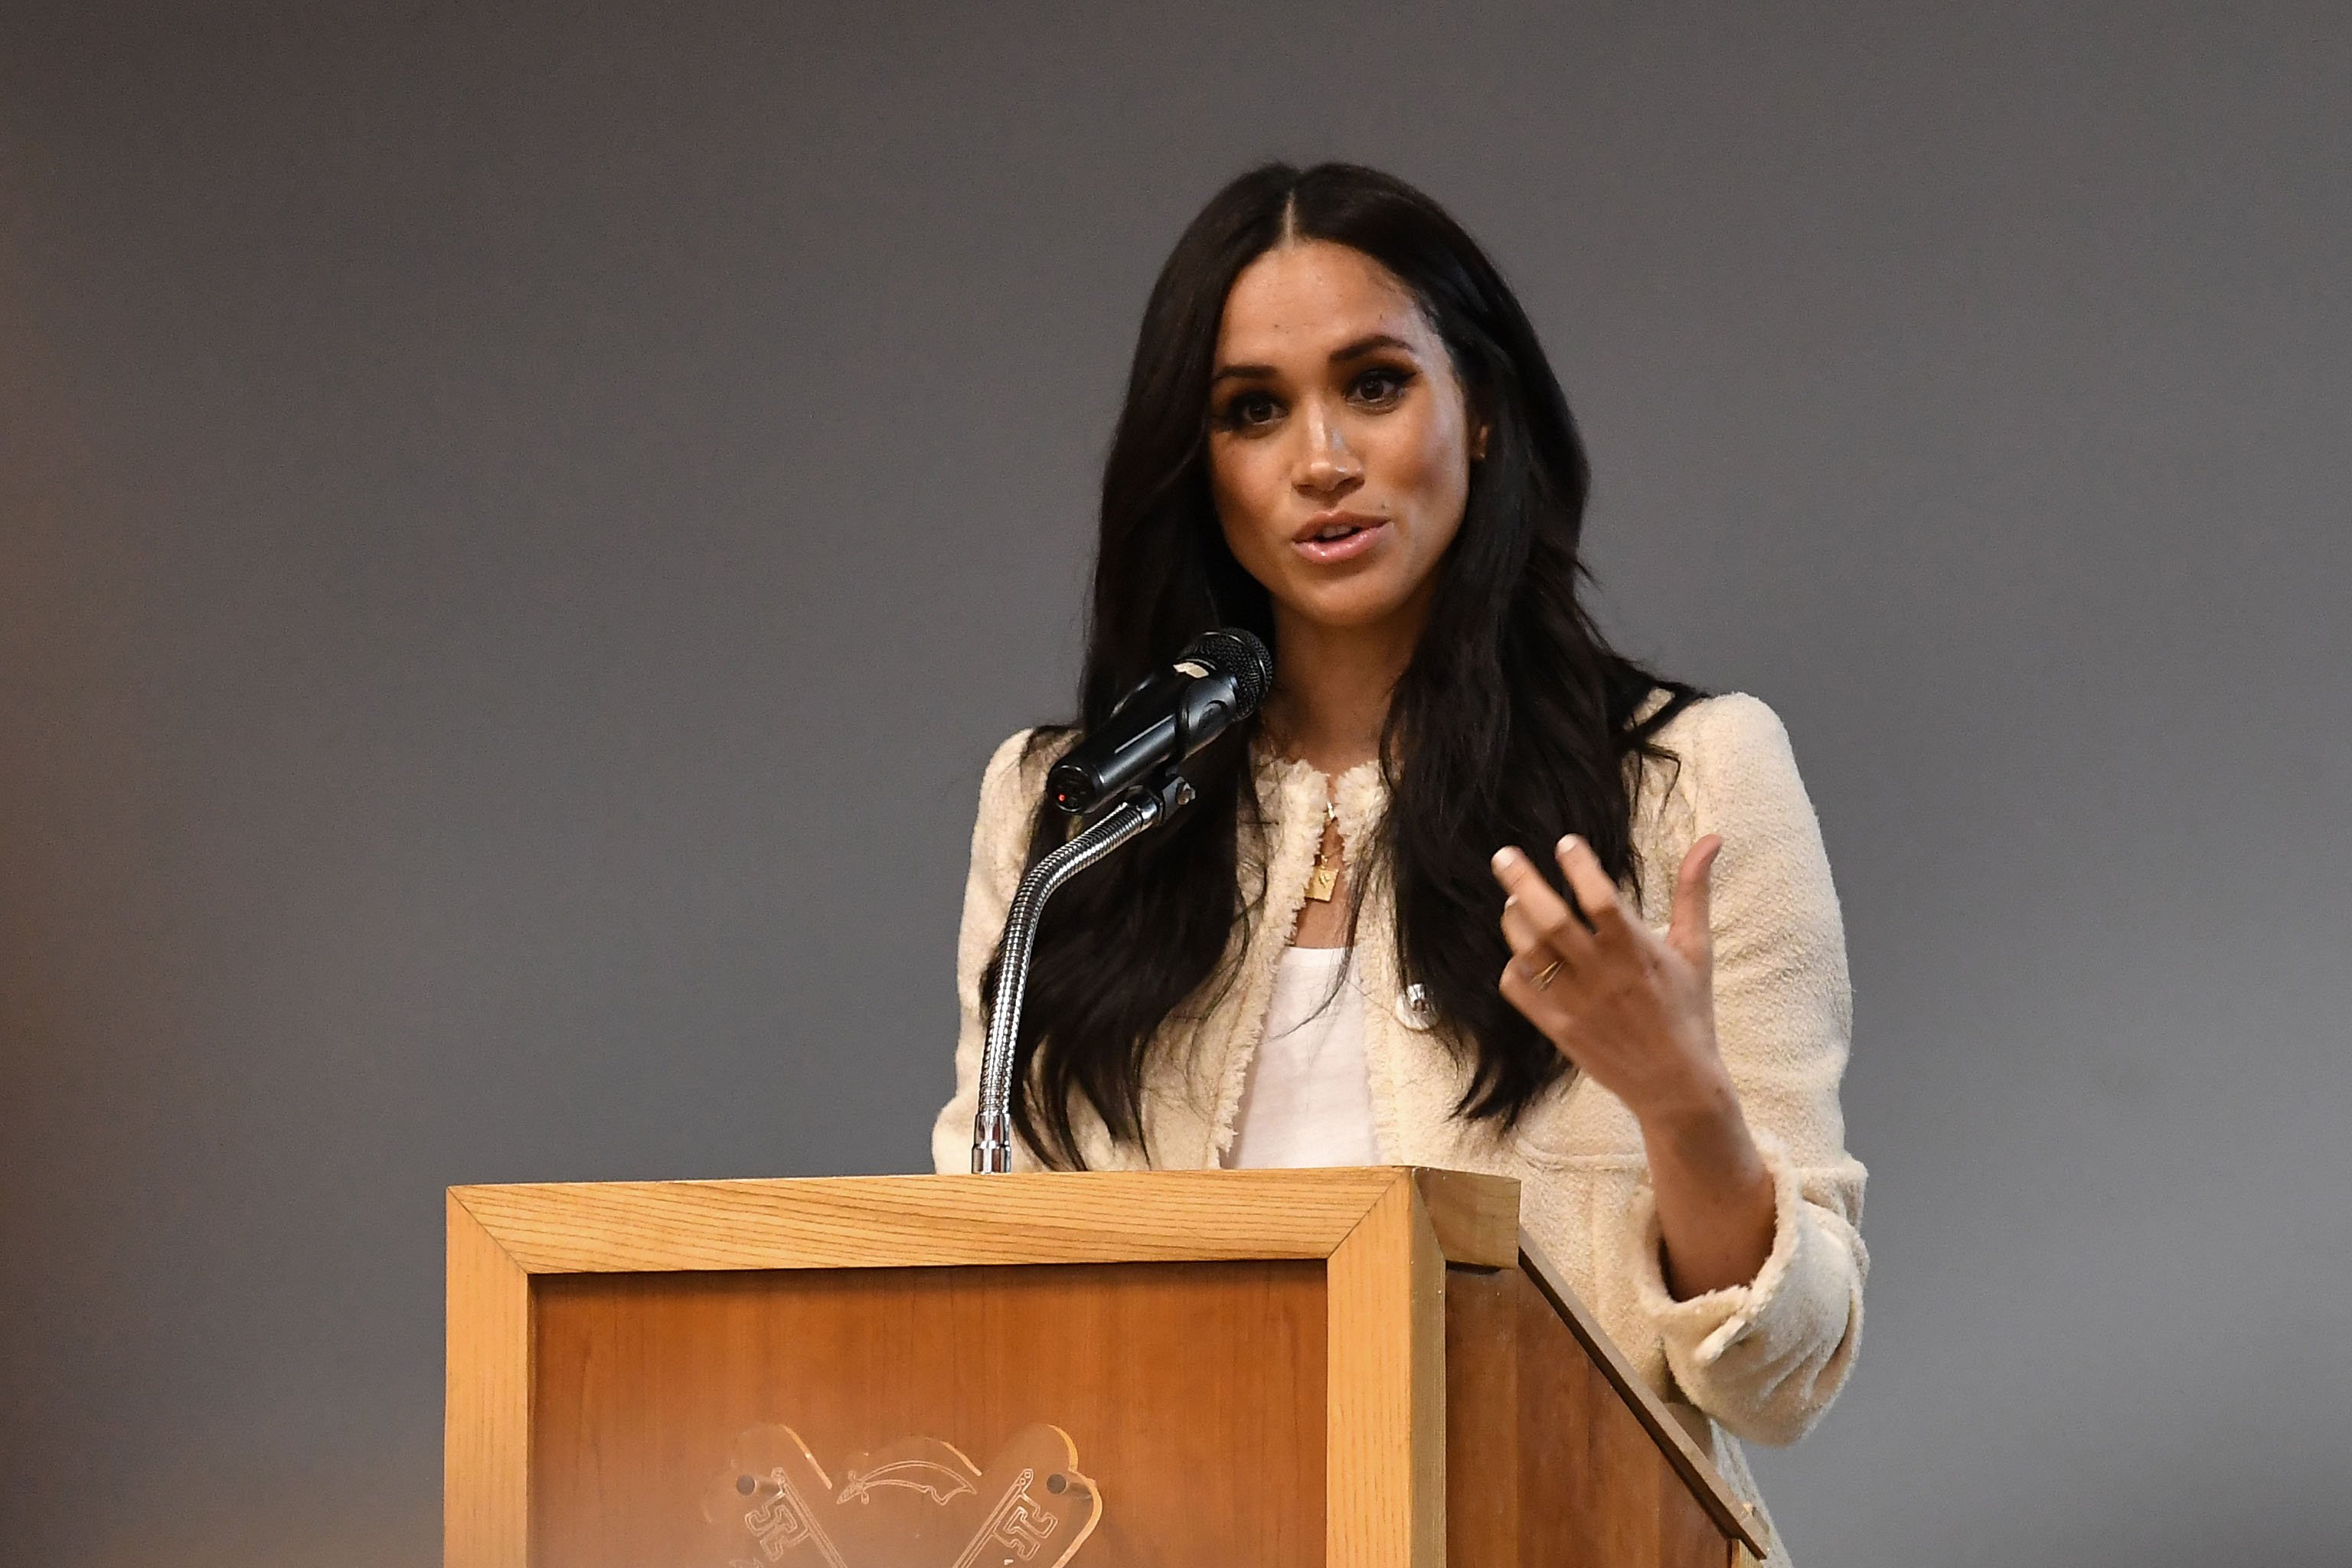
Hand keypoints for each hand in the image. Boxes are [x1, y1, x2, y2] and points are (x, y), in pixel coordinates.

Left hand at [1492, 831, 1776, 1297]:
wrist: (1675, 1086)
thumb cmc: (1687, 1012)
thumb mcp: (1696, 950)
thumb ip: (1694, 891)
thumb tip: (1711, 839)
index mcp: (1636, 951)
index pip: (1599, 898)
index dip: (1578, 866)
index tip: (1565, 842)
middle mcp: (1601, 974)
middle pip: (1550, 919)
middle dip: (1522, 882)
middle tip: (1503, 855)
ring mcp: (1574, 1003)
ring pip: (1527, 950)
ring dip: (1514, 919)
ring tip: (1513, 901)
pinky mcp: (1556, 1028)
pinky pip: (1518, 988)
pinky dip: (1512, 964)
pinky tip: (1521, 952)